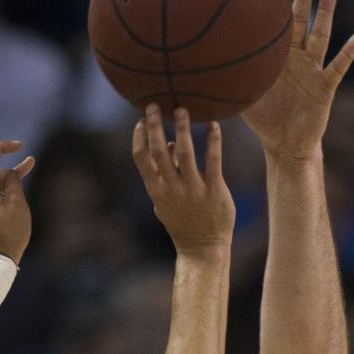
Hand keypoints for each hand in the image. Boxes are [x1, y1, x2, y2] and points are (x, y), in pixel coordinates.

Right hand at [132, 106, 234, 255]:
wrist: (203, 249)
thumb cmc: (183, 223)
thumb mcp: (165, 202)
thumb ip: (164, 175)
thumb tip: (168, 144)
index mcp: (157, 190)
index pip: (142, 159)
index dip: (139, 138)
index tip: (141, 120)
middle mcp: (172, 188)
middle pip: (159, 151)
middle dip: (155, 126)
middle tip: (155, 104)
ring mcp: (193, 190)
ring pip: (185, 153)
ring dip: (182, 129)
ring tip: (182, 109)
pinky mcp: (214, 191)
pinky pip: (213, 161)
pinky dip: (213, 141)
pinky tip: (214, 125)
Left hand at [243, 0, 353, 161]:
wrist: (284, 145)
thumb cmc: (264, 120)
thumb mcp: (243, 96)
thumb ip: (228, 79)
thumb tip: (198, 66)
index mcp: (279, 57)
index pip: (279, 24)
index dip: (279, 3)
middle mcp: (298, 58)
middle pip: (303, 20)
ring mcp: (313, 70)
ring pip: (321, 35)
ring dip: (327, 11)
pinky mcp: (325, 87)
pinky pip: (337, 67)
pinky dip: (348, 52)